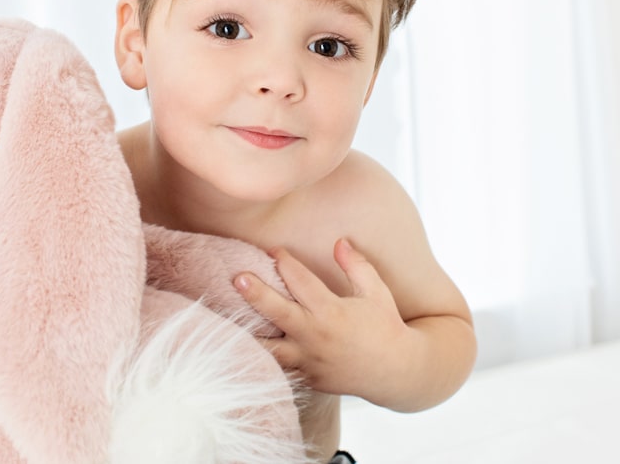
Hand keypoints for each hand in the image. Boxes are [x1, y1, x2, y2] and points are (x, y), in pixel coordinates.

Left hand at [233, 238, 407, 396]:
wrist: (396, 372)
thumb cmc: (386, 327)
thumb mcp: (376, 291)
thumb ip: (356, 265)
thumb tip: (339, 241)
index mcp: (332, 311)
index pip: (301, 282)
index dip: (285, 262)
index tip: (272, 250)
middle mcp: (316, 336)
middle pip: (278, 312)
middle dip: (256, 294)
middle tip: (237, 277)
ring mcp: (308, 360)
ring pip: (269, 348)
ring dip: (248, 333)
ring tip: (223, 321)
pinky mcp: (306, 378)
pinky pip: (277, 369)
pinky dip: (258, 360)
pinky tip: (238, 350)